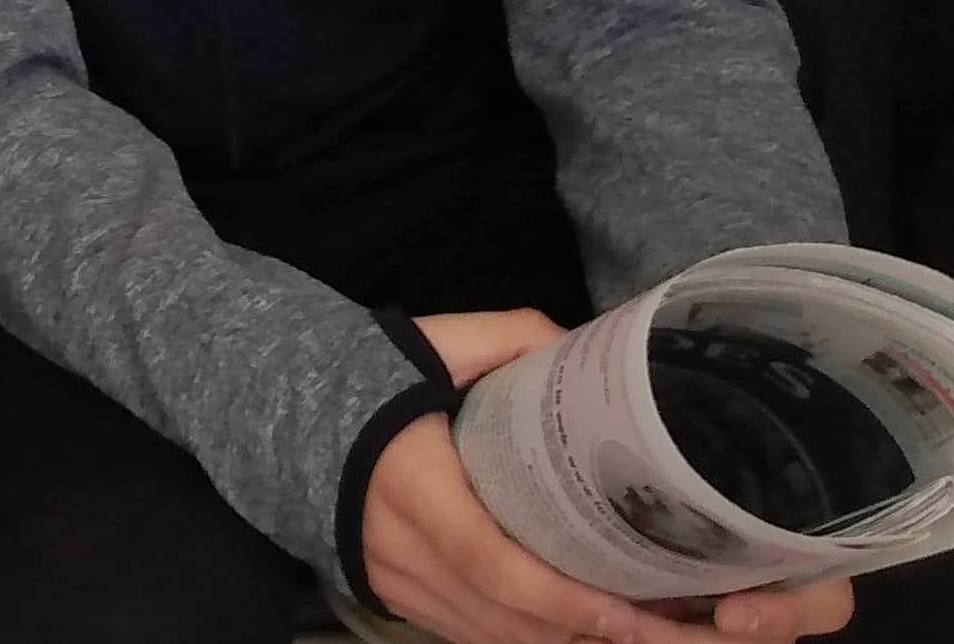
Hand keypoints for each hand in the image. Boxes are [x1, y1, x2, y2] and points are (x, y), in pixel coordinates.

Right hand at [368, 313, 853, 643]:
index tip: (631, 615)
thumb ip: (512, 340)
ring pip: (491, 637)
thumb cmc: (372, 374)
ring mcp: (396, 583)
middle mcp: (402, 550)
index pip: (492, 564)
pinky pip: (470, 636)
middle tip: (670, 631)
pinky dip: (526, 640)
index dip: (563, 600)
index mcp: (414, 485)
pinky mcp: (396, 598)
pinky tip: (579, 632)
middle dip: (588, 636)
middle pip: (504, 619)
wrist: (282, 405)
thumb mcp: (436, 342)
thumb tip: (596, 349)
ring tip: (643, 633)